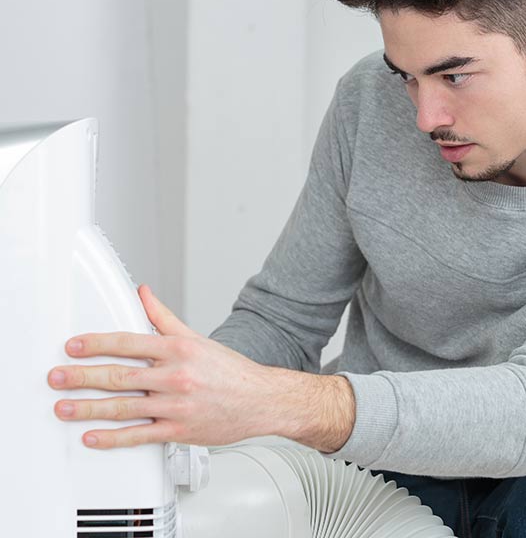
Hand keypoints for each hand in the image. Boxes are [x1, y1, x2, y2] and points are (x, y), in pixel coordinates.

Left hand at [48, 285, 355, 451]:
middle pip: (119, 375)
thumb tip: (143, 294)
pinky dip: (113, 439)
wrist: (261, 400)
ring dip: (88, 409)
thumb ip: (164, 317)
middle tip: (56, 377)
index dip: (96, 344)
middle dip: (82, 377)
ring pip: (124, 407)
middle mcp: (176, 376)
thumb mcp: (197, 338)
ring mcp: (176, 405)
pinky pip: (140, 436)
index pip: (128, 342)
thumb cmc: (231, 371)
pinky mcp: (179, 431)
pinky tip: (93, 438)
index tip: (74, 347)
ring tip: (63, 407)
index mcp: (179, 350)